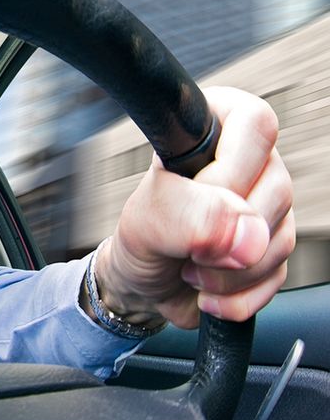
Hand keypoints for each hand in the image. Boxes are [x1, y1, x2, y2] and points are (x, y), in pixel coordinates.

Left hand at [98, 86, 293, 328]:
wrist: (141, 285)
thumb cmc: (140, 238)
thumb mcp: (145, 219)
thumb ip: (188, 215)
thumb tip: (247, 234)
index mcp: (216, 130)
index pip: (254, 124)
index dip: (228, 171)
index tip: (194, 198)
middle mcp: (251, 162)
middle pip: (277, 188)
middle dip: (223, 233)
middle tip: (184, 241)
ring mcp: (267, 205)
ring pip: (279, 237)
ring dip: (228, 271)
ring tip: (189, 266)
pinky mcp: (274, 247)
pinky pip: (278, 274)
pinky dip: (238, 295)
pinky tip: (208, 289)